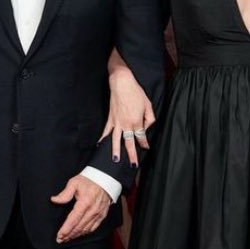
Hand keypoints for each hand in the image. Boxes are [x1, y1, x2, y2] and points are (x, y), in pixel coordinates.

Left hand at [51, 174, 111, 242]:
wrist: (105, 179)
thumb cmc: (89, 180)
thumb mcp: (75, 182)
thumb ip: (65, 193)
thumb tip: (54, 200)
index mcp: (85, 202)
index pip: (73, 220)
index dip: (65, 229)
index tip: (59, 235)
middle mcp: (92, 210)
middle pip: (79, 227)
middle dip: (68, 235)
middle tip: (60, 239)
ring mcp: (98, 214)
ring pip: (86, 229)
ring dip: (76, 235)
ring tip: (67, 238)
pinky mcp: (102, 215)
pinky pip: (93, 228)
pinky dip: (85, 233)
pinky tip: (79, 234)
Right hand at [104, 49, 154, 166]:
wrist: (122, 83)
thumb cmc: (136, 92)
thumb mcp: (148, 104)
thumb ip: (150, 118)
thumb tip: (147, 127)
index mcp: (137, 121)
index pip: (141, 137)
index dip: (144, 143)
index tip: (146, 147)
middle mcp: (126, 124)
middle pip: (129, 142)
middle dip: (132, 154)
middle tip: (133, 165)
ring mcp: (117, 122)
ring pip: (115, 139)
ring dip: (115, 150)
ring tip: (116, 160)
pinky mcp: (110, 118)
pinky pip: (106, 131)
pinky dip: (103, 138)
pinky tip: (100, 145)